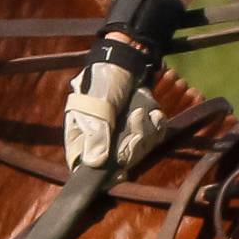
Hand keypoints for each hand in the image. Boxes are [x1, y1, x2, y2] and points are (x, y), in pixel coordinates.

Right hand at [63, 44, 161, 170]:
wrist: (125, 63)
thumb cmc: (102, 84)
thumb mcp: (96, 108)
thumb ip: (96, 135)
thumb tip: (95, 163)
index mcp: (82, 140)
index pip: (86, 168)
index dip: (102, 175)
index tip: (118, 172)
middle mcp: (102, 143)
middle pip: (118, 164)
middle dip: (130, 145)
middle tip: (133, 120)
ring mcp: (123, 138)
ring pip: (138, 153)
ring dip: (144, 132)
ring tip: (140, 112)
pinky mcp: (141, 130)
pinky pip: (153, 140)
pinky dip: (156, 127)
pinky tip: (152, 113)